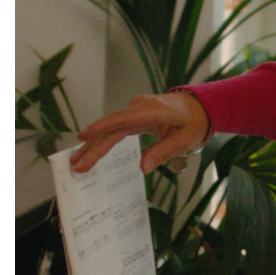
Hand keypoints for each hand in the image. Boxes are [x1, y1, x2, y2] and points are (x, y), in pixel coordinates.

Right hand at [69, 92, 209, 174]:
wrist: (199, 106)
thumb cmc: (193, 123)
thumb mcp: (184, 141)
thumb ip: (162, 152)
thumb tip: (143, 168)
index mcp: (151, 111)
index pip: (120, 120)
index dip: (100, 129)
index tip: (82, 138)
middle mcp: (138, 107)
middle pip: (111, 128)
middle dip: (92, 147)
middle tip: (77, 164)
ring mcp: (135, 108)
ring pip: (110, 127)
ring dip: (94, 144)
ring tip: (77, 160)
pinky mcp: (134, 113)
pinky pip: (115, 126)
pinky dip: (103, 138)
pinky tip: (91, 150)